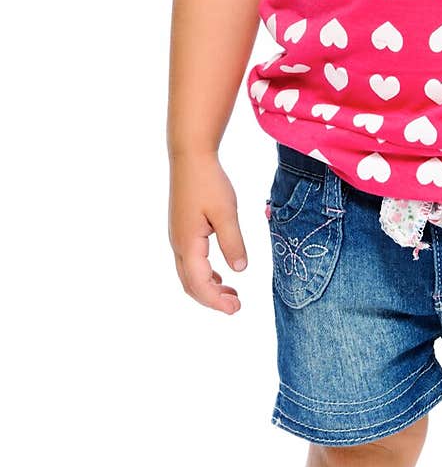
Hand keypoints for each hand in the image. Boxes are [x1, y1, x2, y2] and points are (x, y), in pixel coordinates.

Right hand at [168, 153, 246, 313]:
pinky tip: (220, 274)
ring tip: (232, 294)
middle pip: (191, 284)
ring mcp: (178, 238)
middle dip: (212, 299)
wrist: (190, 157)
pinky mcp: (182, 230)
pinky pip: (189, 262)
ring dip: (208, 288)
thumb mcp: (226, 212)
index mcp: (188, 244)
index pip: (200, 283)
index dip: (217, 300)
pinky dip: (204, 274)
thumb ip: (233, 242)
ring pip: (188, 275)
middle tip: (236, 306)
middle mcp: (178, 244)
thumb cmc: (209, 182)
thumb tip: (240, 270)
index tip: (236, 309)